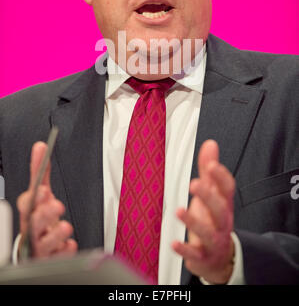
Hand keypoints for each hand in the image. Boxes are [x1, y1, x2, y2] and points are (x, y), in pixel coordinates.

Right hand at [17, 141, 77, 258]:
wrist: (37, 247)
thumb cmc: (38, 217)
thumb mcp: (40, 193)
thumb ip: (40, 172)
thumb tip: (41, 147)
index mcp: (28, 213)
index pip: (26, 204)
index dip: (34, 198)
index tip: (43, 190)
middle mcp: (32, 231)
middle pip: (33, 224)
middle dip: (43, 215)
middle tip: (56, 206)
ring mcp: (40, 247)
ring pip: (45, 243)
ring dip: (55, 234)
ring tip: (65, 226)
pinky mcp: (51, 259)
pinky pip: (58, 257)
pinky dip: (64, 251)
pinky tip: (69, 245)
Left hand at [172, 140, 234, 283]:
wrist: (219, 258)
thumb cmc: (213, 220)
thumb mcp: (213, 194)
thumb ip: (209, 170)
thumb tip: (210, 144)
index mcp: (224, 204)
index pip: (228, 189)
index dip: (221, 176)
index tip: (212, 164)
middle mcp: (221, 222)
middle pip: (220, 209)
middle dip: (209, 196)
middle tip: (195, 184)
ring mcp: (213, 240)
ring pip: (208, 232)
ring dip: (194, 222)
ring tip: (179, 211)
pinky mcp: (203, 257)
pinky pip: (196, 254)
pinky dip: (185, 249)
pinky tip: (174, 243)